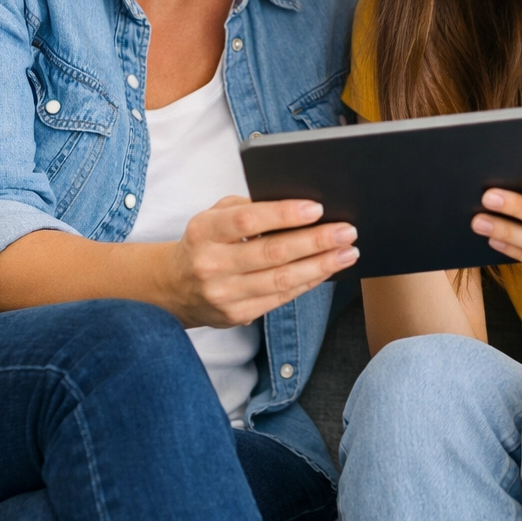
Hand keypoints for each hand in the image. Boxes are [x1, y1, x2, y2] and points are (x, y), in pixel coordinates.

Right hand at [165, 196, 357, 327]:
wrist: (174, 287)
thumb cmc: (205, 241)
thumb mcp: (213, 216)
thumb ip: (249, 207)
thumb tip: (299, 206)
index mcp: (204, 231)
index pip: (247, 219)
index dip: (284, 214)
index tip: (317, 208)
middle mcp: (211, 264)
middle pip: (271, 253)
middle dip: (315, 241)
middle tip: (347, 231)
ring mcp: (224, 294)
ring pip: (281, 280)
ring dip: (320, 266)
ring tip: (347, 252)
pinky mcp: (236, 315)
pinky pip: (280, 298)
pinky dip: (308, 282)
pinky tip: (327, 270)